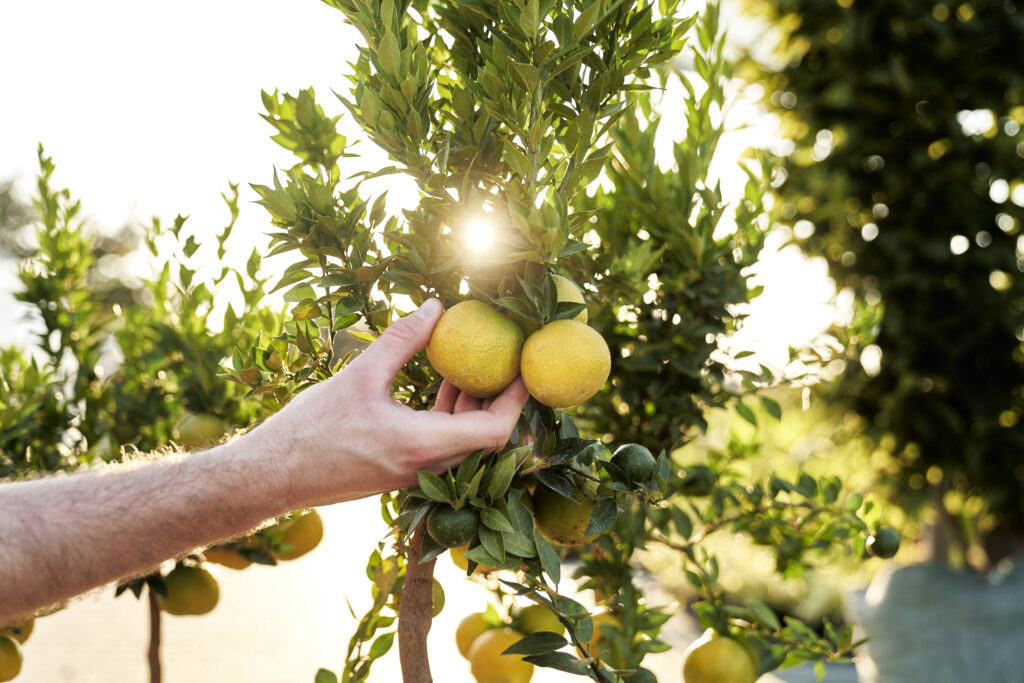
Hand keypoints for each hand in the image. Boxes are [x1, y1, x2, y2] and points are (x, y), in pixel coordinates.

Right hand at [260, 298, 528, 506]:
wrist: (272, 476)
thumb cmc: (310, 429)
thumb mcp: (359, 375)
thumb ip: (401, 340)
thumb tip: (436, 306)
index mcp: (422, 446)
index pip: (494, 430)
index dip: (517, 400)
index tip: (524, 368)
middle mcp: (426, 468)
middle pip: (486, 438)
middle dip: (502, 399)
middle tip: (510, 360)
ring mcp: (414, 474)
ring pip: (464, 442)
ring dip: (474, 407)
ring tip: (477, 365)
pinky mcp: (401, 472)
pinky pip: (443, 446)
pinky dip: (450, 417)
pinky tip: (443, 384)